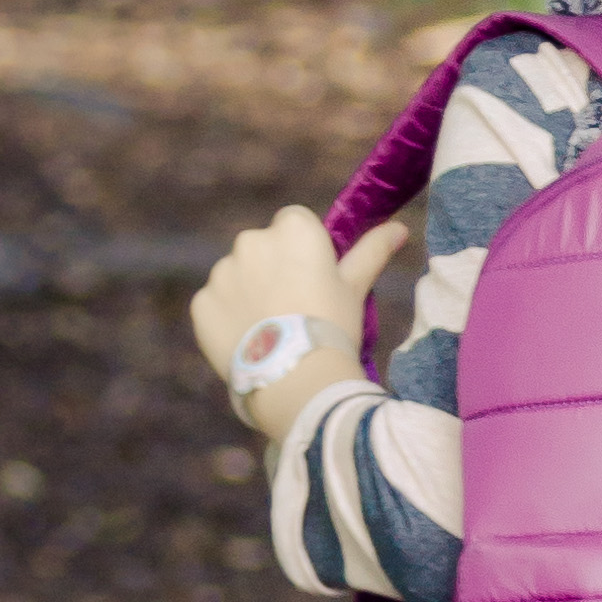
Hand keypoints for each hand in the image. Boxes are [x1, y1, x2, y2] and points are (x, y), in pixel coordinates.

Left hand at [189, 209, 405, 440]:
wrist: (296, 379)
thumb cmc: (333, 327)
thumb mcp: (355, 287)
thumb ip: (372, 250)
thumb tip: (400, 228)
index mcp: (292, 229)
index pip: (294, 222)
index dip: (304, 250)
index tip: (313, 279)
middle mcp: (251, 240)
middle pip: (262, 246)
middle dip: (273, 268)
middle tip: (293, 308)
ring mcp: (222, 272)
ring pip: (236, 274)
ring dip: (247, 292)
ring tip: (270, 330)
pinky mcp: (201, 302)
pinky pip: (215, 303)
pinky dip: (226, 317)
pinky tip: (249, 341)